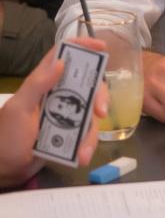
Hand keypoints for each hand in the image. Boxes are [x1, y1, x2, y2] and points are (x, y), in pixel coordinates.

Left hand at [0, 37, 107, 187]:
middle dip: (99, 96)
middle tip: (100, 111)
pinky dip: (87, 145)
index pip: (63, 56)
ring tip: (84, 151)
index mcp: (43, 82)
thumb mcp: (19, 109)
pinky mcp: (70, 133)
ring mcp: (66, 114)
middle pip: (88, 84)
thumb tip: (61, 62)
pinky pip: (86, 134)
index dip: (83, 46)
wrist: (4, 171)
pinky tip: (82, 157)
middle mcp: (58, 94)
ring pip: (91, 112)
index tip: (102, 46)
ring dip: (91, 132)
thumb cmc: (7, 136)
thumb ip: (37, 85)